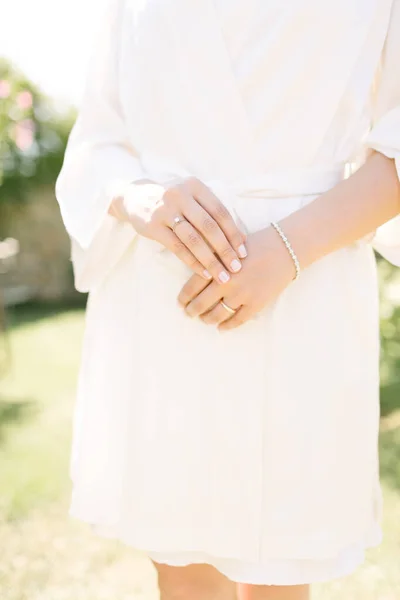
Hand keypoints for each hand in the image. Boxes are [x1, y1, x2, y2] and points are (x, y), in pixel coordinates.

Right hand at [111, 177, 246, 283]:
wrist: (136, 198)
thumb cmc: (173, 202)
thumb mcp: (191, 197)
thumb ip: (211, 213)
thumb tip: (241, 239)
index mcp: (195, 186)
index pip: (220, 212)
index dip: (234, 233)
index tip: (244, 253)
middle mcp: (180, 195)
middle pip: (208, 226)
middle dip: (225, 250)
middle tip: (236, 268)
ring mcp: (165, 210)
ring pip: (193, 239)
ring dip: (210, 260)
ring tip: (222, 276)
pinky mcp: (153, 226)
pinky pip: (177, 248)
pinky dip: (193, 262)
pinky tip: (204, 273)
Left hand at [177, 227, 294, 329]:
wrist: (284, 248)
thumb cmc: (256, 244)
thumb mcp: (228, 245)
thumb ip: (212, 259)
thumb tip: (196, 271)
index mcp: (217, 265)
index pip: (192, 286)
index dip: (184, 297)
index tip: (180, 302)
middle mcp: (227, 282)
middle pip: (201, 303)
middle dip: (192, 310)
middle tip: (189, 313)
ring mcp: (242, 295)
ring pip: (217, 315)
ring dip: (207, 319)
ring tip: (204, 319)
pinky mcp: (256, 304)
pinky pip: (237, 320)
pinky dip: (226, 326)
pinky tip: (221, 327)